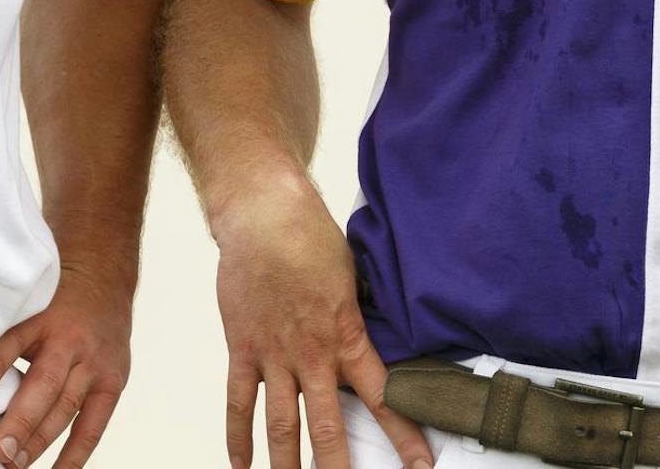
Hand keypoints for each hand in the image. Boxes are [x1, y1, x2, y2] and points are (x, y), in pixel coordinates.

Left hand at [0, 263, 132, 467]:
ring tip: (14, 464)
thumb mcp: (25, 307)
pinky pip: (93, 426)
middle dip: (20, 421)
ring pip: (65, 410)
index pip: (14, 342)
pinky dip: (75, 454)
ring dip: (39, 441)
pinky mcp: (112, 384)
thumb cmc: (56, 301)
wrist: (104, 280)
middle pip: (44, 386)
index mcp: (43, 318)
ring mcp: (94, 366)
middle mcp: (70, 342)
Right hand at [215, 173, 432, 468]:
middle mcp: (312, 355)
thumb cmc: (311, 239)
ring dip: (287, 465)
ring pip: (282, 425)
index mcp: (347, 337)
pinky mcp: (242, 347)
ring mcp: (274, 355)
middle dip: (337, 468)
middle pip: (327, 426)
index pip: (383, 397)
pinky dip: (239, 437)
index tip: (420, 467)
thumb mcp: (352, 280)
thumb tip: (368, 345)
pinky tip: (242, 465)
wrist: (265, 215)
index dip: (404, 436)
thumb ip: (356, 321)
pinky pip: (240, 402)